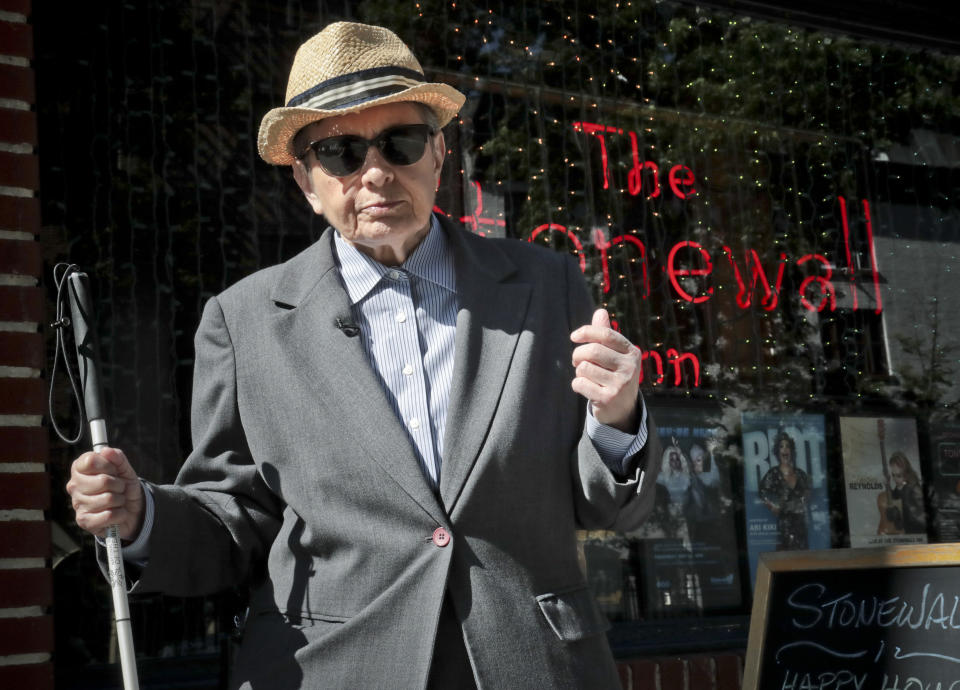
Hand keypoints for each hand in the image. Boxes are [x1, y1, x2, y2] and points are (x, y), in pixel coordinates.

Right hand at [66, 447, 143, 540]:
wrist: (133, 510)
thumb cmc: (124, 487)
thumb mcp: (125, 470)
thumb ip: (117, 458)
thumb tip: (106, 450)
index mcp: (80, 469)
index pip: (90, 461)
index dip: (108, 465)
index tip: (114, 470)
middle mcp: (74, 486)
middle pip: (102, 481)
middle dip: (118, 484)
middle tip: (119, 487)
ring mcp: (77, 504)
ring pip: (108, 499)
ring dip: (120, 500)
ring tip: (118, 500)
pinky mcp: (84, 521)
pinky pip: (108, 515)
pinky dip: (120, 514)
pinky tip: (116, 513)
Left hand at [570, 308, 640, 432]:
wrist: (622, 409)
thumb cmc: (614, 375)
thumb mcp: (614, 354)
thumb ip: (606, 334)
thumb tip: (600, 311)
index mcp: (631, 352)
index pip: (606, 334)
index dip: (587, 331)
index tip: (574, 336)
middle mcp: (630, 367)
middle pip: (593, 351)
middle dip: (578, 354)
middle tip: (576, 361)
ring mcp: (620, 384)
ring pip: (584, 368)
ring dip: (579, 371)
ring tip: (586, 376)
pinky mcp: (609, 398)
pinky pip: (580, 383)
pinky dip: (577, 384)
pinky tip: (586, 388)